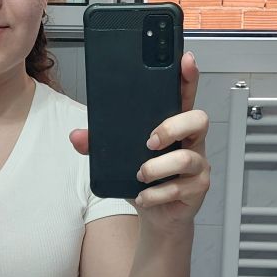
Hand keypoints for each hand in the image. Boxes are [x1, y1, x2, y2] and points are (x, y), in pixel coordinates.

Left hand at [70, 52, 209, 230]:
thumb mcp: (119, 159)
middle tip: (149, 141)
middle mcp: (190, 142)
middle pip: (198, 119)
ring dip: (157, 167)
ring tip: (140, 174)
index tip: (185, 60)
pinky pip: (179, 187)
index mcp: (174, 126)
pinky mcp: (197, 189)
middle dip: (172, 126)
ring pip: (187, 157)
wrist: (155, 215)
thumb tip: (77, 136)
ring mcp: (197, 165)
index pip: (185, 95)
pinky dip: (155, 194)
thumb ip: (99, 145)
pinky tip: (144, 196)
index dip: (188, 77)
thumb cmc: (144, 180)